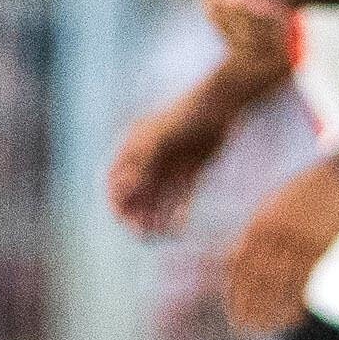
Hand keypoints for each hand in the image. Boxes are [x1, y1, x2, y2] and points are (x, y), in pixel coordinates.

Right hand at [106, 106, 223, 235]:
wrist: (222, 104)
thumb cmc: (185, 115)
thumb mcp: (159, 138)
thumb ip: (141, 164)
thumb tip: (123, 190)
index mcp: (133, 149)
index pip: (116, 182)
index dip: (118, 202)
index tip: (124, 220)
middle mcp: (149, 160)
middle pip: (139, 194)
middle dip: (139, 215)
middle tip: (145, 235)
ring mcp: (170, 166)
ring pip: (160, 198)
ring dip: (158, 217)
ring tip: (162, 235)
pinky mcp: (191, 171)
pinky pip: (182, 195)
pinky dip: (179, 210)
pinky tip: (180, 226)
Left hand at [224, 165, 338, 335]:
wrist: (335, 180)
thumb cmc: (300, 194)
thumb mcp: (269, 209)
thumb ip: (254, 235)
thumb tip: (233, 260)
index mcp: (257, 226)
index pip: (239, 268)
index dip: (235, 294)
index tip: (234, 314)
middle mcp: (273, 235)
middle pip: (256, 279)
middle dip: (249, 307)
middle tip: (244, 330)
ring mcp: (296, 242)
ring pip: (280, 284)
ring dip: (271, 310)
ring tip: (266, 330)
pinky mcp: (319, 248)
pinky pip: (305, 281)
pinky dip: (298, 302)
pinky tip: (294, 318)